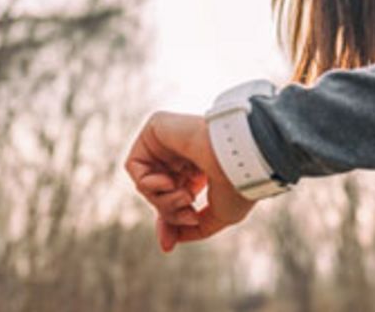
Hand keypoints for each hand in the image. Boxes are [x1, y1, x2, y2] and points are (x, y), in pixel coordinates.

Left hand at [124, 110, 256, 252]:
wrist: (240, 158)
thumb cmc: (237, 184)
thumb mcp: (218, 216)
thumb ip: (193, 229)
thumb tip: (169, 242)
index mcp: (201, 170)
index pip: (173, 198)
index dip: (168, 222)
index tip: (167, 246)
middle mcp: (184, 155)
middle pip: (158, 195)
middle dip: (168, 213)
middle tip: (188, 215)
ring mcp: (170, 141)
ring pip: (146, 184)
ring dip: (161, 200)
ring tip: (185, 196)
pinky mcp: (156, 128)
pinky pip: (134, 165)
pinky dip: (147, 183)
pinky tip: (169, 180)